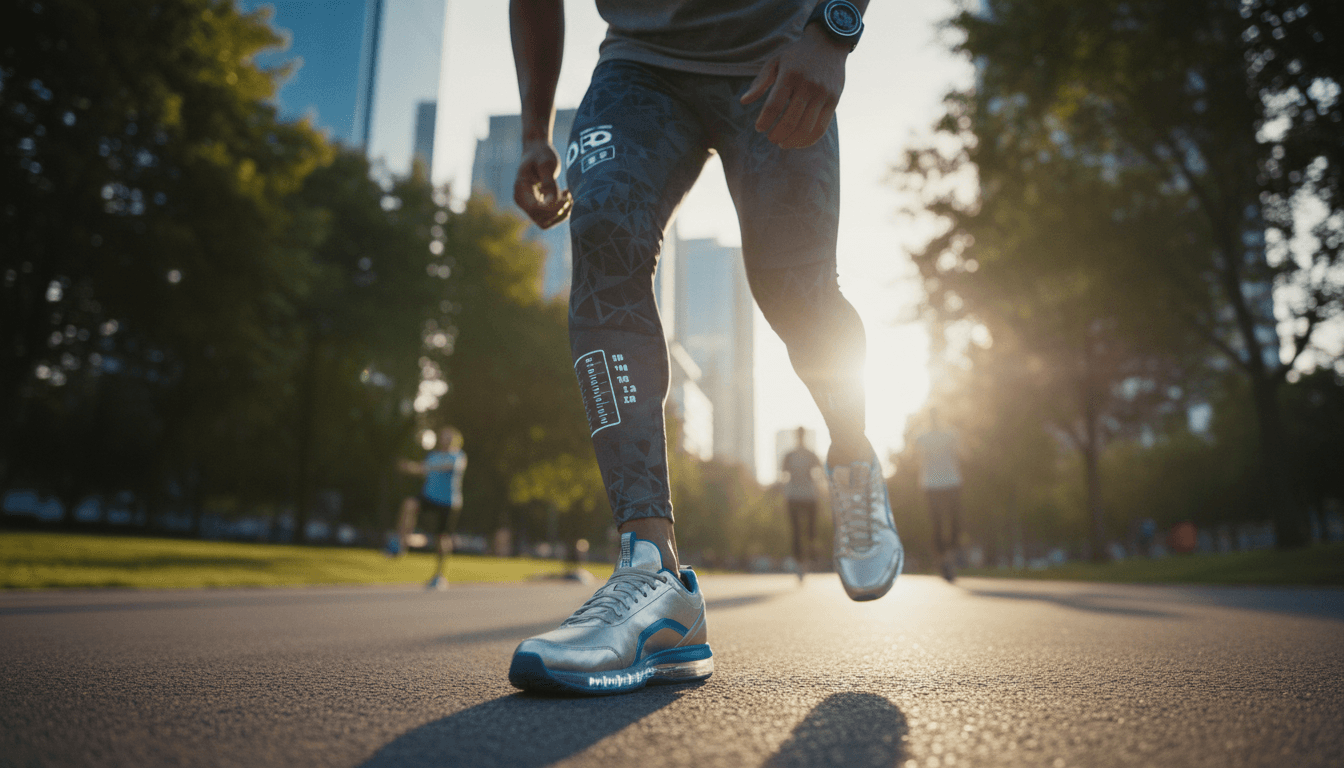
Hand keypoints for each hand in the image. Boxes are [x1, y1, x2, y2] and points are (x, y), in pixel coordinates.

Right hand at [513, 138, 572, 227]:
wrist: (537, 150)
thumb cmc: (541, 154)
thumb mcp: (546, 164)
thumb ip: (549, 182)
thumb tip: (551, 201)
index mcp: (520, 190)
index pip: (535, 209)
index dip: (553, 207)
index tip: (567, 195)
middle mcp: (522, 201)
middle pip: (541, 220)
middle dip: (559, 211)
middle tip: (570, 194)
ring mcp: (529, 205)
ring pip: (546, 223)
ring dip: (561, 214)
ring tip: (570, 195)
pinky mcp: (537, 207)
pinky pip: (550, 218)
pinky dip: (561, 212)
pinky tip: (567, 196)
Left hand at [740, 24, 848, 148]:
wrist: (828, 44)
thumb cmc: (796, 55)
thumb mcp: (775, 62)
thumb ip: (760, 82)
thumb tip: (743, 101)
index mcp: (790, 75)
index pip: (774, 106)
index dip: (764, 121)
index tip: (759, 128)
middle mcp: (808, 85)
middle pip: (789, 121)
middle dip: (777, 135)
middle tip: (771, 138)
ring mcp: (823, 94)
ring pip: (805, 128)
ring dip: (791, 141)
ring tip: (783, 143)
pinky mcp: (834, 101)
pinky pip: (821, 128)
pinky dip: (808, 140)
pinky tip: (798, 142)